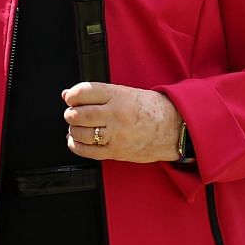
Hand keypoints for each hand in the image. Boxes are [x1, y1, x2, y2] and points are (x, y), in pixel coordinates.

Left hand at [62, 82, 182, 163]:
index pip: (84, 92)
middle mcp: (116, 115)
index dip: (72, 95)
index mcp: (119, 96)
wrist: (176, 128)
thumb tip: (68, 94)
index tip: (70, 98)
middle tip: (72, 113)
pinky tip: (76, 140)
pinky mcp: (117, 152)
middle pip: (79, 115)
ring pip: (81, 133)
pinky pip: (88, 151)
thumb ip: (98, 94)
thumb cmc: (152, 109)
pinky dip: (76, 145)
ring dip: (73, 130)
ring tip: (78, 126)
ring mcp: (117, 135)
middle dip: (70, 114)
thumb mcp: (127, 92)